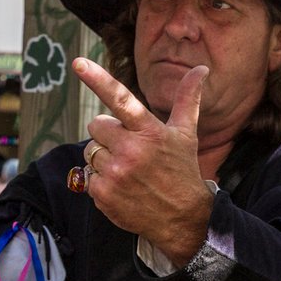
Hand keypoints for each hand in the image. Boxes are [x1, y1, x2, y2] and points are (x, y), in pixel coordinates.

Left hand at [73, 57, 213, 266]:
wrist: (184, 218)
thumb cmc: (182, 170)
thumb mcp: (186, 134)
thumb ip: (188, 99)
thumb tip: (201, 68)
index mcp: (150, 131)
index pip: (120, 100)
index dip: (98, 79)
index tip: (78, 62)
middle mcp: (132, 150)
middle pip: (96, 126)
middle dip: (108, 135)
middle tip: (129, 149)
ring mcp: (115, 173)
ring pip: (90, 151)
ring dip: (103, 158)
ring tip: (128, 171)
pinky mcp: (103, 193)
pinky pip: (87, 176)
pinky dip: (100, 181)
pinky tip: (122, 187)